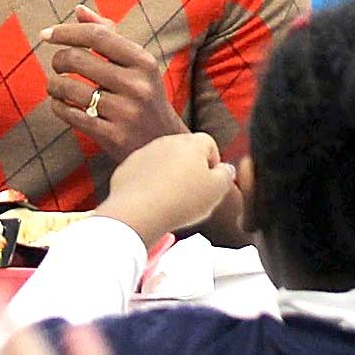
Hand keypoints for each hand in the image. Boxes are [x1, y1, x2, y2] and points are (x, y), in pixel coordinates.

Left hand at [44, 5, 184, 160]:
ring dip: (53, 84)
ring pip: (69, 88)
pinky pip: (70, 114)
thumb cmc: (144, 96)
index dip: (67, 32)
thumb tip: (79, 10)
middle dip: (58, 59)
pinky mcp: (112, 136)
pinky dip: (58, 105)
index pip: (97, 36)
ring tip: (55, 85)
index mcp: (144, 62)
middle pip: (78, 59)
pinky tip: (59, 103)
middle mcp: (137, 85)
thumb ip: (109, 35)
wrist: (164, 145)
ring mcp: (125, 112)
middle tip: (57, 65)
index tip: (46, 34)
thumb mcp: (137, 65)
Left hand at [95, 132, 230, 242]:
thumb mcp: (217, 191)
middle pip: (185, 152)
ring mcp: (145, 153)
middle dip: (190, 170)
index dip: (214, 164)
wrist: (138, 212)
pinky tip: (153, 202)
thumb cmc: (181, 201)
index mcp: (192, 143)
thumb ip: (226, 176)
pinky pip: (144, 173)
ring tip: (171, 201)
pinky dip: (149, 184)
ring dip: (169, 176)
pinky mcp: (127, 167)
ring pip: (163, 162)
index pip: (209, 144)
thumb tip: (226, 170)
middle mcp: (167, 141)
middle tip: (192, 195)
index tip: (211, 183)